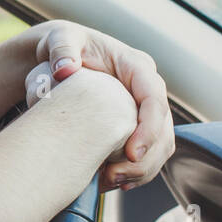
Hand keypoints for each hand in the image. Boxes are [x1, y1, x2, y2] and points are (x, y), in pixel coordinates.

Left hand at [17, 20, 175, 190]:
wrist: (58, 58)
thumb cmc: (62, 46)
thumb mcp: (60, 38)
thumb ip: (62, 49)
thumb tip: (65, 70)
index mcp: (136, 66)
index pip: (154, 99)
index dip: (149, 129)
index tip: (131, 153)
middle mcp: (146, 88)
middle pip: (163, 129)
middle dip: (145, 159)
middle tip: (114, 177)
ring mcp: (142, 108)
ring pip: (159, 146)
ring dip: (140, 170)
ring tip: (110, 183)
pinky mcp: (134, 125)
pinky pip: (146, 152)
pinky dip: (133, 171)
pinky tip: (112, 182)